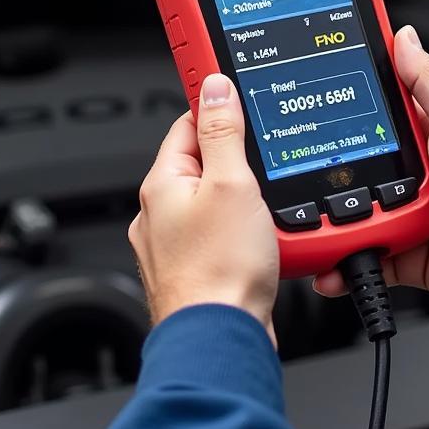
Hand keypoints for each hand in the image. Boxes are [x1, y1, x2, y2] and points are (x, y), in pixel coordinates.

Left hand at [130, 74, 279, 338]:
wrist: (220, 341)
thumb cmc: (220, 272)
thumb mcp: (232, 183)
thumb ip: (224, 132)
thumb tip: (215, 87)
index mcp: (162, 183)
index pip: (187, 124)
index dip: (217, 106)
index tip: (234, 90)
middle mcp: (160, 213)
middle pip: (202, 164)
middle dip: (236, 160)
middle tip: (265, 158)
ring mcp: (175, 246)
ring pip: (215, 204)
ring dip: (243, 200)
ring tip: (268, 206)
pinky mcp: (197, 273)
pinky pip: (222, 238)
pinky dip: (243, 233)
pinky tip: (264, 241)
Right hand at [315, 26, 428, 311]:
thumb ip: (427, 81)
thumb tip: (404, 37)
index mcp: (425, 131)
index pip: (375, 107)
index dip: (345, 99)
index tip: (310, 91)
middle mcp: (411, 169)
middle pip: (352, 160)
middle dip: (328, 165)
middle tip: (305, 164)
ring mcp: (405, 209)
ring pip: (350, 209)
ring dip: (331, 216)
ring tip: (315, 214)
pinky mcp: (403, 248)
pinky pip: (363, 251)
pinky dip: (342, 258)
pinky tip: (327, 258)